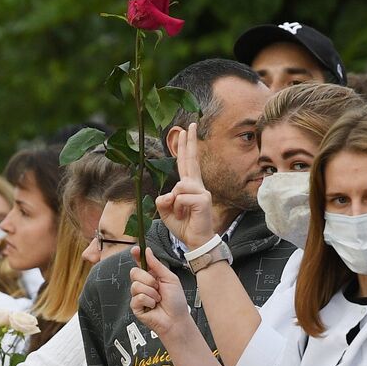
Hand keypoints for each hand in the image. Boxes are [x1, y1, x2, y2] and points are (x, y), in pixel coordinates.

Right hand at [130, 246, 192, 339]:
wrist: (176, 319)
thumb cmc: (176, 301)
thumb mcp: (170, 279)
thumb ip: (157, 265)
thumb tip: (147, 251)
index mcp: (153, 276)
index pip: (141, 263)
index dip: (137, 255)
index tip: (136, 250)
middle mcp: (144, 284)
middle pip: (134, 272)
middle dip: (148, 279)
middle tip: (158, 287)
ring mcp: (139, 295)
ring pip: (135, 285)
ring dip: (151, 293)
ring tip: (158, 299)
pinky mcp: (135, 306)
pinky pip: (137, 298)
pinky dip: (148, 301)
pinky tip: (153, 306)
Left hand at [155, 123, 217, 249]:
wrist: (196, 241)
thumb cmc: (184, 226)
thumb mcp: (166, 211)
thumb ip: (163, 199)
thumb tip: (170, 193)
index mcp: (189, 186)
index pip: (186, 163)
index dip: (185, 147)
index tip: (185, 131)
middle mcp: (197, 185)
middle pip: (191, 160)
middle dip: (190, 142)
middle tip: (190, 125)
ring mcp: (202, 191)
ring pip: (178, 186)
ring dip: (174, 204)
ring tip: (182, 214)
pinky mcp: (203, 199)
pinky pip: (181, 198)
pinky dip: (179, 208)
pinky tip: (186, 215)